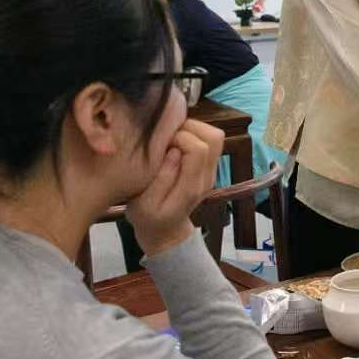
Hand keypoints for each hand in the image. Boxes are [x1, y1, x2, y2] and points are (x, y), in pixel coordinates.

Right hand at [125, 119, 223, 256]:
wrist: (165, 231)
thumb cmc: (148, 218)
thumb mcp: (143, 204)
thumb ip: (161, 178)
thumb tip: (174, 151)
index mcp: (191, 187)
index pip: (199, 149)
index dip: (180, 137)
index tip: (161, 142)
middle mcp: (207, 177)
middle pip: (214, 138)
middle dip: (189, 128)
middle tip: (167, 136)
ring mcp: (211, 172)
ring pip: (215, 137)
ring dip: (193, 129)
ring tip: (171, 137)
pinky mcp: (209, 167)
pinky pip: (210, 142)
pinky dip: (194, 134)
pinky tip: (176, 142)